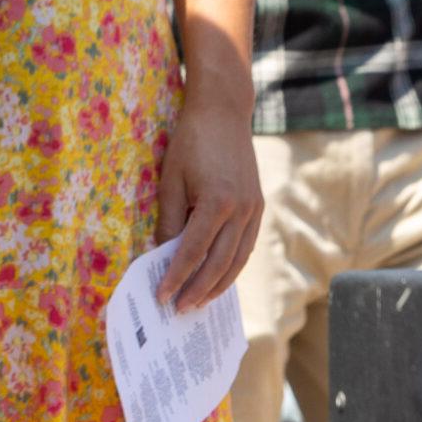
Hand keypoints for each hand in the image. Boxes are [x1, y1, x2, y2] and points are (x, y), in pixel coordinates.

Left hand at [155, 95, 261, 311]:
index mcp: (217, 202)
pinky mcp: (258, 208)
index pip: (194, 251)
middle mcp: (242, 211)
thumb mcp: (170, 178)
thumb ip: (169, 219)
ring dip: (218, 285)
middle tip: (179, 309)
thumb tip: (162, 254)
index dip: (177, 276)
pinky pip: (246, 246)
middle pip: (219, 263)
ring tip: (199, 303)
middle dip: (197, 289)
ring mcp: (254, 210)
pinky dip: (232, 267)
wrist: (223, 113)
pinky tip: (218, 279)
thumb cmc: (190, 142)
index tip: (162, 295)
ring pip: (238, 260)